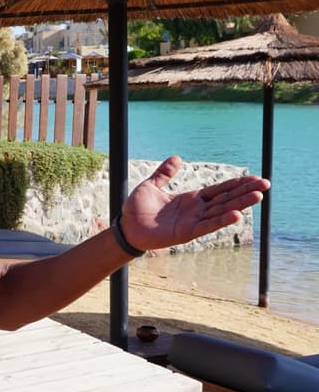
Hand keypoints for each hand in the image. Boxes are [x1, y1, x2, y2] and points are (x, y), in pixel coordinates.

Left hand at [120, 156, 269, 250]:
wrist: (126, 227)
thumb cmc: (137, 208)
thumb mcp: (151, 185)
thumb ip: (164, 173)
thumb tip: (176, 158)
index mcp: (191, 198)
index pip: (220, 189)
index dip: (237, 184)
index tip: (255, 178)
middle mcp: (196, 210)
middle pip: (226, 199)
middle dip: (246, 192)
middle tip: (266, 184)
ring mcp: (193, 221)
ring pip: (221, 211)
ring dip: (240, 204)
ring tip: (258, 196)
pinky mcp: (186, 233)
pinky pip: (206, 226)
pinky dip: (221, 221)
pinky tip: (237, 215)